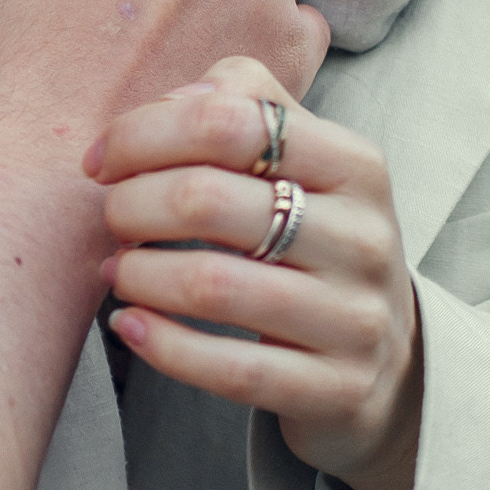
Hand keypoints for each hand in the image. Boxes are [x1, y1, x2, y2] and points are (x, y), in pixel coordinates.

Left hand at [89, 54, 424, 489]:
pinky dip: (162, 345)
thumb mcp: (303, 164)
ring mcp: (355, 318)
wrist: (387, 362)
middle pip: (209, 198)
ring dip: (139, 275)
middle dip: (132, 205)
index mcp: (355, 164)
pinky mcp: (337, 390)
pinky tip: (129, 327)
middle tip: (111, 218)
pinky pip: (230, 370)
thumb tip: (175, 99)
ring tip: (117, 271)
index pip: (231, 119)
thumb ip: (244, 105)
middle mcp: (364, 237)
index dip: (145, 133)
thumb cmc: (316, 243)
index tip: (102, 161)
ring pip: (213, 286)